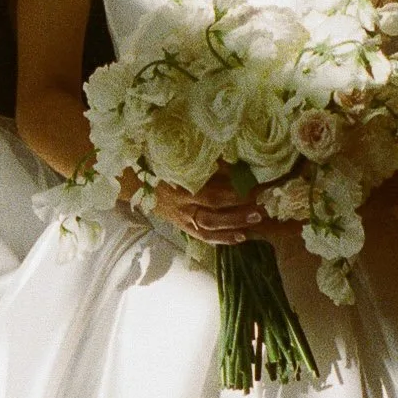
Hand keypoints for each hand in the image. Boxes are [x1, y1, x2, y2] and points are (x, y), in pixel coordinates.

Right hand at [145, 172, 273, 246]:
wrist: (134, 182)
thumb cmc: (160, 165)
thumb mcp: (180, 159)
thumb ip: (206, 162)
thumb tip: (236, 163)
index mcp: (181, 183)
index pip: (213, 190)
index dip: (236, 190)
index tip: (258, 185)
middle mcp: (182, 203)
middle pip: (215, 208)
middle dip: (240, 208)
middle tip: (263, 206)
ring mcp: (182, 218)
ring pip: (210, 226)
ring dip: (235, 223)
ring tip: (256, 221)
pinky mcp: (182, 227)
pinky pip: (203, 236)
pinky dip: (223, 238)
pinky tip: (240, 237)